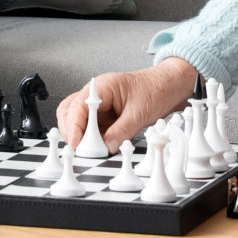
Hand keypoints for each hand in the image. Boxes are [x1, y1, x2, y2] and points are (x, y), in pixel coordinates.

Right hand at [55, 58, 198, 149]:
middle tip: (80, 149)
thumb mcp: (139, 113)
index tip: (76, 143)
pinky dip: (90, 140)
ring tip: (90, 150)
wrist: (167, 88)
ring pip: (77, 122)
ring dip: (80, 137)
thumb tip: (107, 147)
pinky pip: (90, 130)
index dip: (73, 125)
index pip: (77, 105)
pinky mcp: (103, 117)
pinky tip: (98, 147)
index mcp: (102, 87)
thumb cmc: (154, 90)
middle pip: (69, 112)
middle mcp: (96, 95)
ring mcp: (98, 107)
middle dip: (71, 132)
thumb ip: (121, 131)